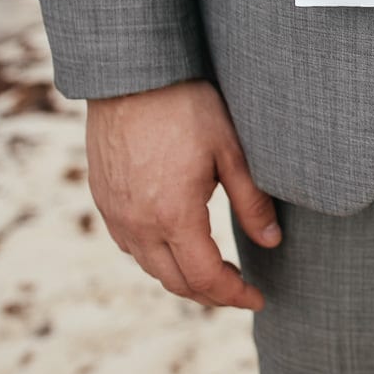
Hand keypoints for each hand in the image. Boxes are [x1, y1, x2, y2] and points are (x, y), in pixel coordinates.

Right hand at [86, 80, 280, 310]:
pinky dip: (158, 257)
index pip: (205, 278)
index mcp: (173, 216)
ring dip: (183, 277)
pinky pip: (130, 244)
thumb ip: (252, 202)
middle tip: (241, 290)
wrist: (131, 75)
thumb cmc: (187, 108)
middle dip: (211, 294)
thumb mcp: (232, 152)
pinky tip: (179, 244)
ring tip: (216, 270)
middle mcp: (137, 224)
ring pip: (150, 266)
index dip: (234, 295)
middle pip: (175, 281)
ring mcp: (115, 214)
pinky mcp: (103, 200)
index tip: (258, 298)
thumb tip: (271, 242)